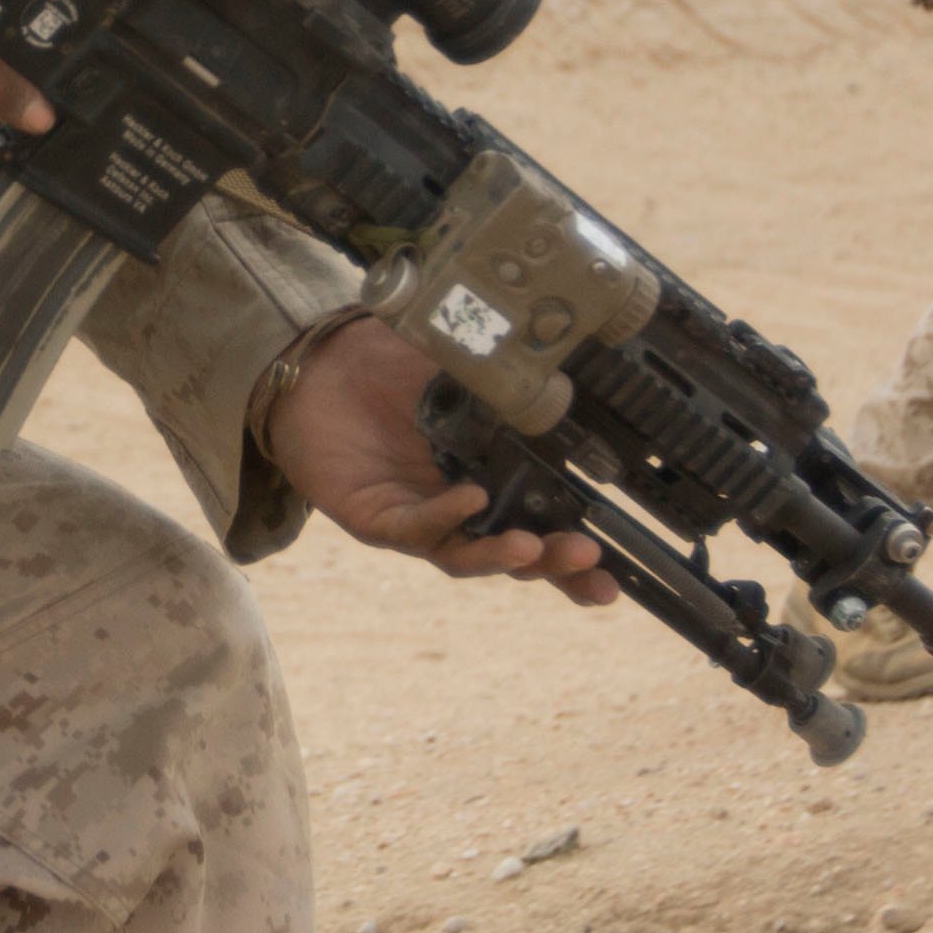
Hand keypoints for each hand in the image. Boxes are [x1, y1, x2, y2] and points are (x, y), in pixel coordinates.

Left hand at [258, 320, 622, 603]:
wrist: (319, 364)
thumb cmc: (390, 365)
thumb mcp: (464, 365)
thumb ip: (510, 373)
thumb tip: (571, 356)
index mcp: (492, 479)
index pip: (542, 526)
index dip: (574, 556)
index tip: (614, 576)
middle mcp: (460, 508)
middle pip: (514, 555)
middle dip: (553, 566)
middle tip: (589, 563)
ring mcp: (418, 518)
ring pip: (465, 554)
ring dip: (501, 557)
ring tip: (531, 549)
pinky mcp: (376, 517)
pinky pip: (414, 527)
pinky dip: (443, 517)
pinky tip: (469, 500)